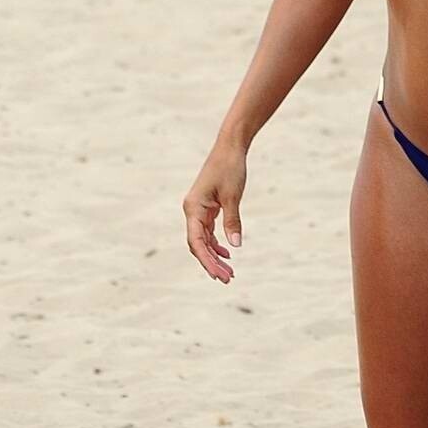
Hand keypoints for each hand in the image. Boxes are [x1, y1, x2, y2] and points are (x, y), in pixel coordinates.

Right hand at [182, 142, 245, 282]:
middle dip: (212, 263)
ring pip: (203, 240)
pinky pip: (208, 231)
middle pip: (198, 244)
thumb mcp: (233, 196)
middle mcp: (192, 211)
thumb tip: (235, 246)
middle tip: (228, 279)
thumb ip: (232, 221)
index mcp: (193, 208)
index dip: (207, 261)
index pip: (196, 242)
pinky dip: (216, 243)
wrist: (229, 148)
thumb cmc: (230, 168)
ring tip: (229, 272)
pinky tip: (227, 253)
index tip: (220, 275)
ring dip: (215, 255)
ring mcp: (198, 209)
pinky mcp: (207, 207)